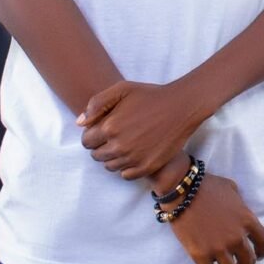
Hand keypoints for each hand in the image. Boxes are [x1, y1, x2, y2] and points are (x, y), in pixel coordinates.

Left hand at [77, 79, 206, 179]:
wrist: (182, 106)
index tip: (104, 128)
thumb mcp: (123, 89)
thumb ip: (97, 103)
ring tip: (127, 142)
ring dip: (114, 157)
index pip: (86, 141)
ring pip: (110, 166)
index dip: (93, 134)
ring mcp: (133, 158)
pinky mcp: (146, 167)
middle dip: (102, 146)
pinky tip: (136, 153)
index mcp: (110, 127)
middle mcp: (119, 146)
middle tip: (118, 135)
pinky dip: (127, 167)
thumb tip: (80, 123)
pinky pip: (125, 175)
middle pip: (97, 155)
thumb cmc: (151, 95)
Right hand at [165, 172, 263, 263]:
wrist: (184, 190)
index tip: (257, 255)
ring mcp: (219, 247)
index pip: (263, 242)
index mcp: (247, 219)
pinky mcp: (201, 255)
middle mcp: (236, 236)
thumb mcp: (232, 189)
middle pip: (249, 262)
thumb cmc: (208, 186)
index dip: (262, 251)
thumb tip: (239, 213)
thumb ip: (240, 204)